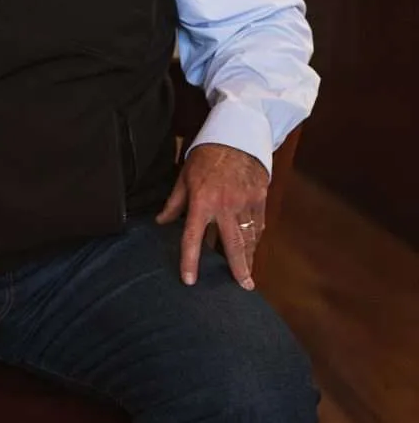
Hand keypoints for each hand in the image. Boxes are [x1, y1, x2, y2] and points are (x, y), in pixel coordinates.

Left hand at [156, 143, 268, 290]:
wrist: (235, 135)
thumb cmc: (205, 156)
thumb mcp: (183, 177)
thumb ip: (174, 203)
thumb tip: (161, 222)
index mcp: (202, 202)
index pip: (192, 238)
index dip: (189, 261)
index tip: (190, 280)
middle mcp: (225, 206)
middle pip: (232, 245)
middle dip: (237, 268)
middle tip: (243, 287)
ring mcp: (246, 203)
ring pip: (249, 237)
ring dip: (249, 256)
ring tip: (247, 274)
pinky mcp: (260, 198)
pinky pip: (258, 224)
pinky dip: (255, 237)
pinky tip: (253, 247)